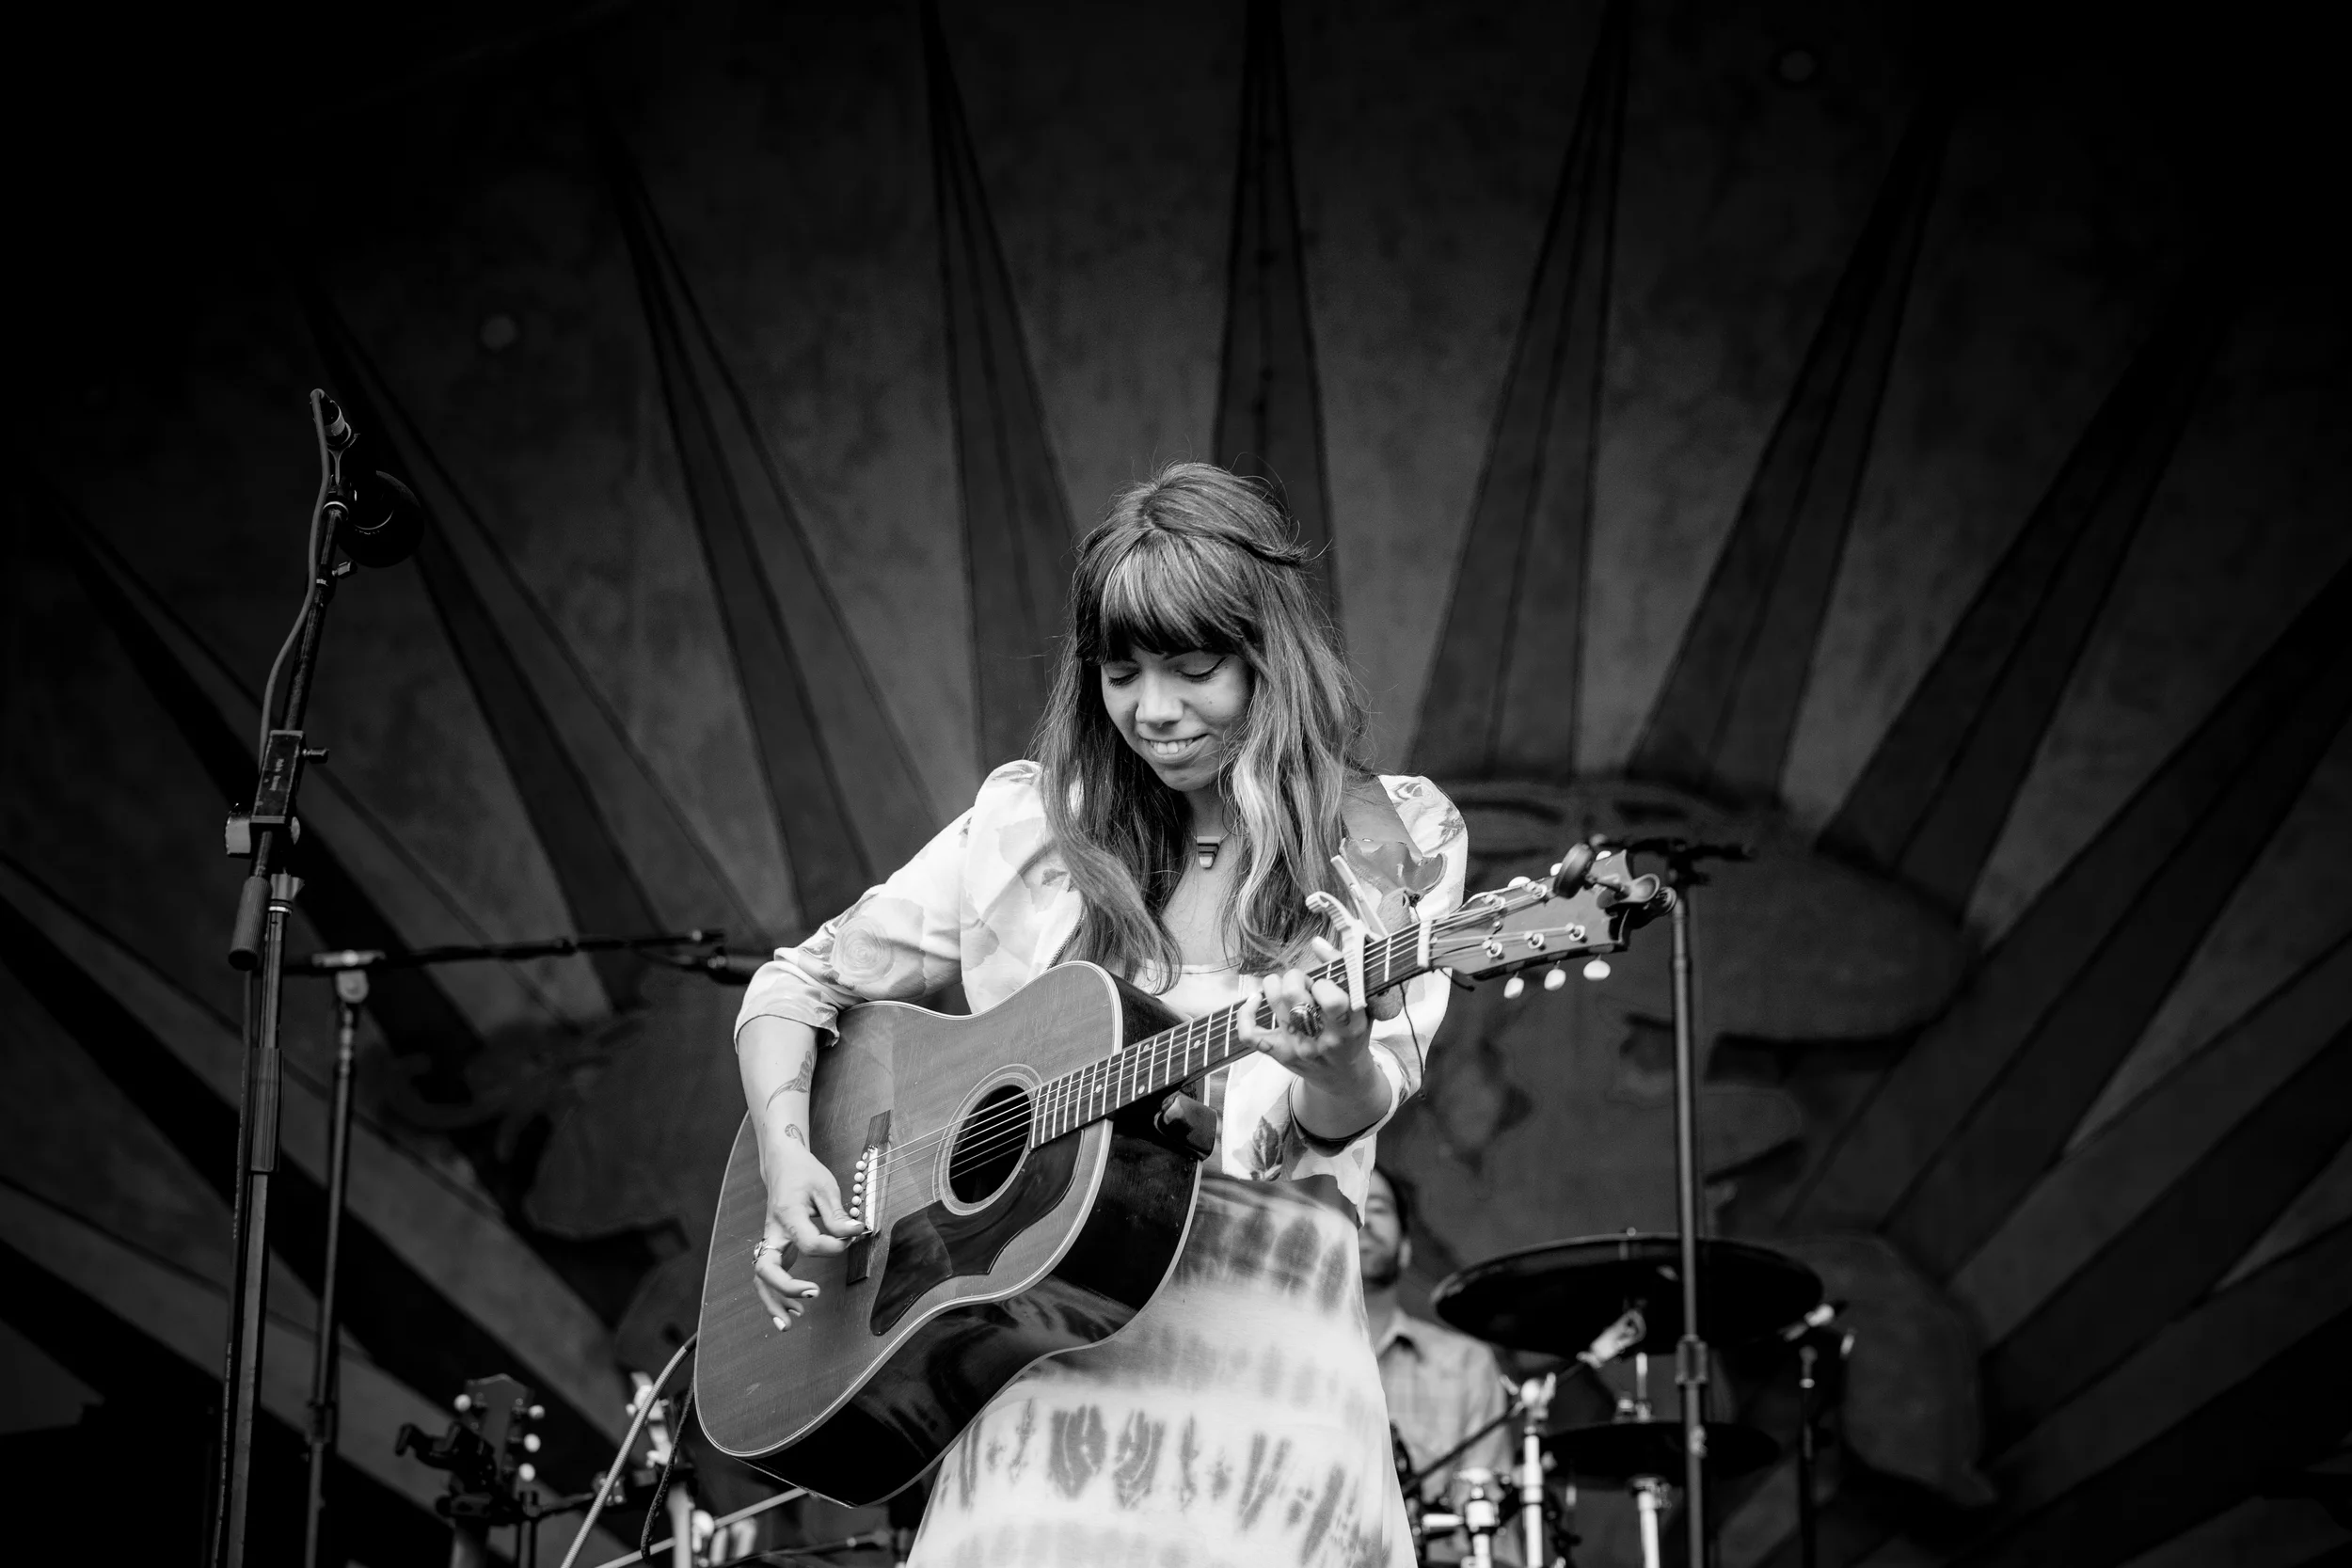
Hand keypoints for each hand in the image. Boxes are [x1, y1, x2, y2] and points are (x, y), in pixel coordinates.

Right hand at [751, 1129, 864, 1329]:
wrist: (782, 1166)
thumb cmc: (804, 1174)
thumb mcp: (825, 1187)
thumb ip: (838, 1214)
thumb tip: (856, 1232)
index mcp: (787, 1215)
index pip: (808, 1243)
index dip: (833, 1248)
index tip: (849, 1240)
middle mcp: (773, 1233)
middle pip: (767, 1269)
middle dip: (786, 1288)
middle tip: (812, 1294)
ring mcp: (771, 1243)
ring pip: (762, 1279)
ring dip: (773, 1303)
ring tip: (790, 1323)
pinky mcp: (776, 1249)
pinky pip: (769, 1277)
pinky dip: (775, 1297)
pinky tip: (791, 1312)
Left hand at [1239, 939, 1379, 1089]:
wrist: (1344, 1078)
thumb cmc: (1354, 1035)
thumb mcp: (1362, 1005)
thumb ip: (1344, 970)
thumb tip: (1317, 942)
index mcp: (1349, 1027)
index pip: (1331, 999)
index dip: (1323, 983)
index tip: (1325, 985)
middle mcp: (1323, 1039)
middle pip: (1294, 995)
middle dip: (1296, 977)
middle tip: (1305, 983)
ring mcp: (1298, 1047)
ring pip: (1274, 1002)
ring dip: (1277, 984)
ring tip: (1288, 988)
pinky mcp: (1279, 1053)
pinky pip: (1250, 1034)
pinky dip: (1245, 1012)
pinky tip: (1255, 999)